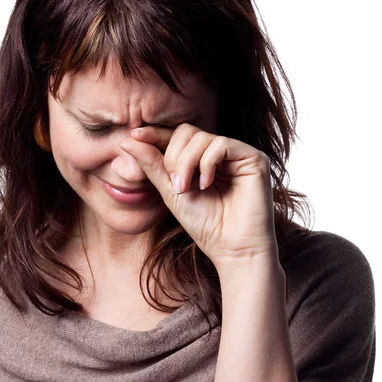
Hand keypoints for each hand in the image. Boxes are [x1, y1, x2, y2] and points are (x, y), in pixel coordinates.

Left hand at [119, 124, 277, 269]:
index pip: (177, 137)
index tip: (134, 135)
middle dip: (173, 156)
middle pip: (187, 132)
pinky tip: (206, 184)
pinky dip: (207, 163)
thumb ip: (152, 165)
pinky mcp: (254, 158)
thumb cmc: (205, 225)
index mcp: (201, 159)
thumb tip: (127, 140)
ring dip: (187, 162)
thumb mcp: (170, 192)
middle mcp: (220, 153)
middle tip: (174, 184)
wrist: (233, 250)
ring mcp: (237, 154)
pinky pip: (221, 144)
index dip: (155, 134)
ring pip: (202, 137)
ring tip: (186, 188)